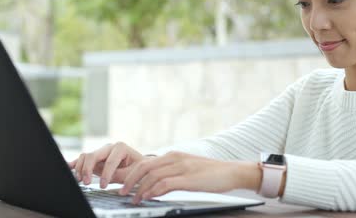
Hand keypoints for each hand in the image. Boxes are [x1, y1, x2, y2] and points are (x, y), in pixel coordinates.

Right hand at [68, 142, 150, 187]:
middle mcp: (109, 147)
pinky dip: (76, 163)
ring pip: (85, 156)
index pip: (110, 161)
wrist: (139, 165)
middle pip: (93, 155)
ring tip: (81, 180)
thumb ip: (120, 175)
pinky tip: (69, 167)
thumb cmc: (138, 168)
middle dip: (88, 169)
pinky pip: (83, 159)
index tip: (103, 186)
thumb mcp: (133, 172)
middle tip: (87, 182)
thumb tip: (106, 179)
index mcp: (120, 147)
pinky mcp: (95, 159)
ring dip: (81, 168)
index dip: (105, 174)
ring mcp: (101, 152)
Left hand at [118, 151, 244, 203]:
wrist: (232, 172)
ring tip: (134, 199)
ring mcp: (182, 167)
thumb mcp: (188, 170)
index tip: (125, 185)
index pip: (146, 162)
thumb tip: (155, 186)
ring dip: (139, 188)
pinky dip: (154, 190)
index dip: (132, 174)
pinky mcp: (188, 178)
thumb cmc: (211, 174)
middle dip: (130, 180)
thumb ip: (172, 175)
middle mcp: (175, 158)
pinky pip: (165, 183)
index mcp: (174, 155)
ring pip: (152, 175)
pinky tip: (149, 197)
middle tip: (123, 192)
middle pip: (144, 167)